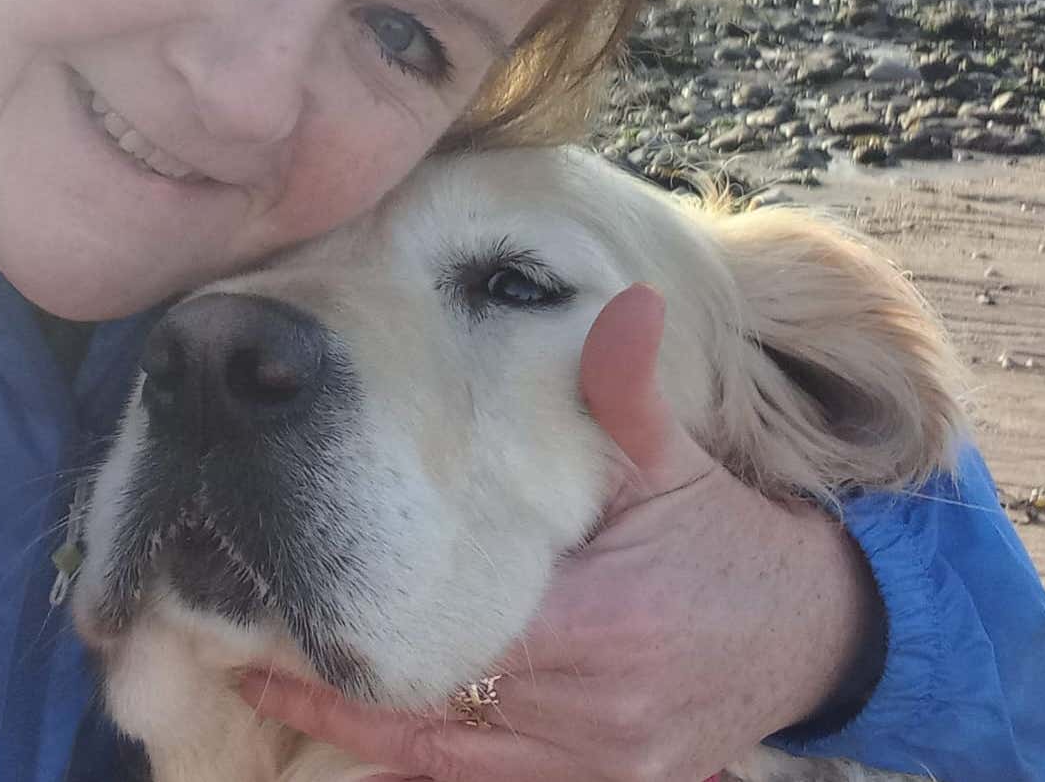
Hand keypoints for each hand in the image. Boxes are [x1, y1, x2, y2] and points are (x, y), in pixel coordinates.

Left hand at [239, 284, 877, 781]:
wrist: (814, 636)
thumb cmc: (728, 539)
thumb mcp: (680, 464)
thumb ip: (629, 397)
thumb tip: (618, 308)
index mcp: (598, 627)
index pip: (452, 632)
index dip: (357, 621)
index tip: (271, 595)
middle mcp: (587, 712)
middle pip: (429, 701)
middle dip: (332, 669)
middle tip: (231, 630)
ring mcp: (590, 764)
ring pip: (437, 756)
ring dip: (349, 719)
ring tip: (257, 677)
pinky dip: (403, 760)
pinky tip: (340, 728)